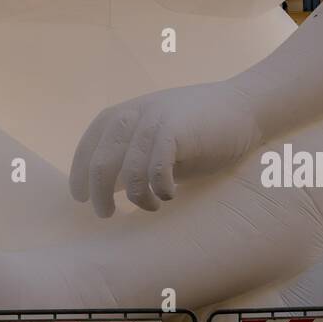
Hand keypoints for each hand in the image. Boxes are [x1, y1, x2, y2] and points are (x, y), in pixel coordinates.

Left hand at [70, 80, 257, 217]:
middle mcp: (132, 115)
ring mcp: (153, 120)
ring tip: (152, 206)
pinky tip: (170, 195)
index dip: (80, 175)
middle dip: (99, 194)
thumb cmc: (197, 132)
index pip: (87, 147)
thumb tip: (104, 190)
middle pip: (100, 162)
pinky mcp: (175, 130)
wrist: (243, 106)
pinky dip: (159, 188)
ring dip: (138, 197)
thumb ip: (130, 159)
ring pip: (129, 171)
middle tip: (106, 215)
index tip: (81, 198)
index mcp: (122, 116)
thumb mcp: (155, 143)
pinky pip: (156, 168)